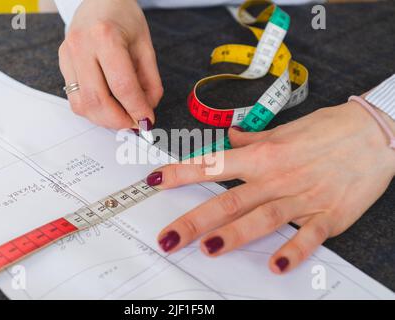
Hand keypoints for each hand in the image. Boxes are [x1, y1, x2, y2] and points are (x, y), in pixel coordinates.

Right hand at [58, 0, 162, 129]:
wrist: (99, 0)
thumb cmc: (123, 18)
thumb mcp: (145, 46)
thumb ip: (149, 81)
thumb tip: (146, 111)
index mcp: (105, 37)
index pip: (122, 86)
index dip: (137, 110)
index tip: (147, 120)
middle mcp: (81, 47)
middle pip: (97, 100)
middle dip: (119, 121)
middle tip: (135, 124)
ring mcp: (67, 56)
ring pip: (82, 105)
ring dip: (105, 120)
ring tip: (122, 117)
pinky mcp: (61, 64)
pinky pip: (75, 99)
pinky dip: (93, 111)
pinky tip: (108, 107)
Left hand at [147, 101, 394, 273]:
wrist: (376, 133)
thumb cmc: (329, 130)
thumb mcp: (286, 130)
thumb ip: (253, 139)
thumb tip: (229, 136)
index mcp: (263, 156)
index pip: (213, 164)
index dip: (180, 173)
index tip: (154, 182)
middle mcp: (276, 177)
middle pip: (228, 200)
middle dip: (194, 220)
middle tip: (167, 238)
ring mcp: (302, 197)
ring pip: (261, 218)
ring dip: (233, 235)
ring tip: (207, 249)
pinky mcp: (328, 215)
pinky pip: (307, 236)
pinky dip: (292, 251)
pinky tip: (275, 265)